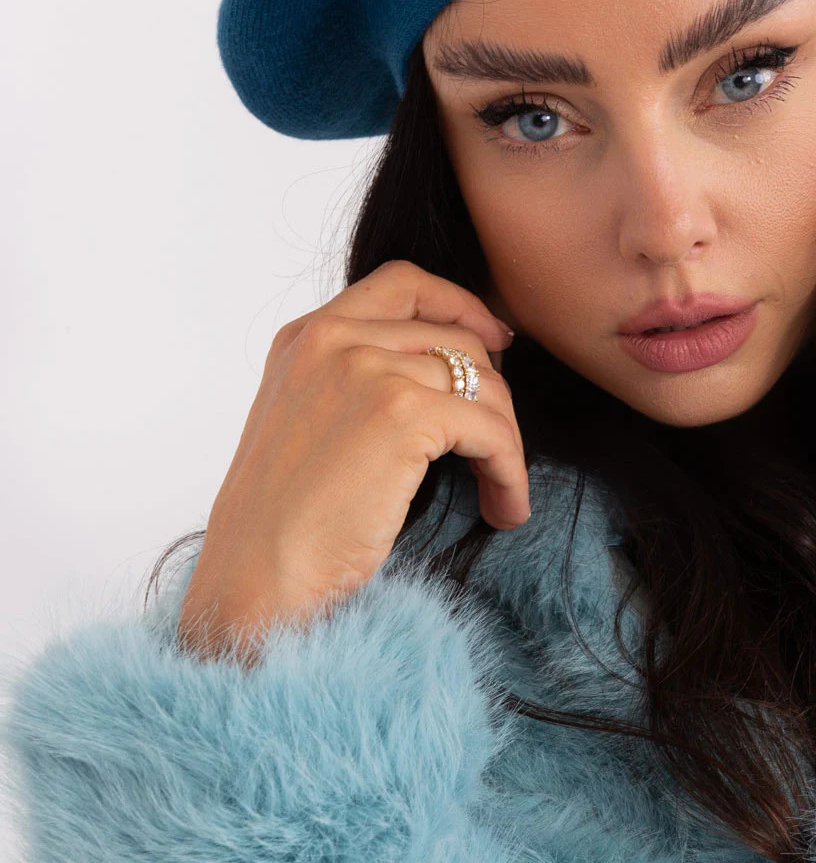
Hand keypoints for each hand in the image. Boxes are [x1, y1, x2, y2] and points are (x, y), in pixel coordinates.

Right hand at [176, 260, 525, 662]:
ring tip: (502, 496)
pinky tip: (504, 509)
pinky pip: (493, 431)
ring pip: (485, 387)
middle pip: (457, 339)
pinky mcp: (402, 414)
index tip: (498, 342)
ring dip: (507, 445)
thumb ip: (353, 385)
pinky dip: (511, 472)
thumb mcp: (305, 426)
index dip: (462, 305)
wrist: (257, 578)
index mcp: (305, 338)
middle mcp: (333, 340)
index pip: (402, 284)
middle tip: (499, 454)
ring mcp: (366, 371)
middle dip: (495, 398)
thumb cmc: (281, 527)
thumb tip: (441, 378)